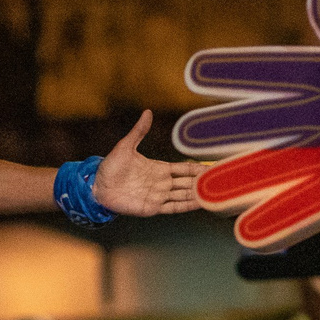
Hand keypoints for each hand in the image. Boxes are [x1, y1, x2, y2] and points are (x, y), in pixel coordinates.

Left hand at [88, 111, 206, 216]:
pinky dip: (186, 206)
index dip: (197, 168)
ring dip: (198, 195)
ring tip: (216, 195)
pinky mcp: (152, 207)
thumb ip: (139, 131)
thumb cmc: (110, 166)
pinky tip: (199, 204)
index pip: (183, 168)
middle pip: (188, 183)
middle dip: (203, 183)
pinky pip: (173, 207)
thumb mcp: (126, 146)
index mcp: (159, 168)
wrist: (97, 186)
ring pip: (184, 196)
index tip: (212, 167)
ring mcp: (158, 196)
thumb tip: (147, 112)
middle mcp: (162, 183)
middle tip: (222, 181)